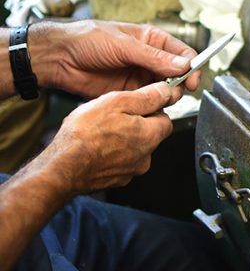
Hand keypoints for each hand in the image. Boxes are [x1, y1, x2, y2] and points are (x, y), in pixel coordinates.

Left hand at [29, 20, 200, 97]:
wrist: (60, 58)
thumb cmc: (86, 39)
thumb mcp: (123, 45)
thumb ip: (153, 57)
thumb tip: (181, 65)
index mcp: (151, 40)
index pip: (181, 53)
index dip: (191, 66)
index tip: (193, 79)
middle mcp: (148, 59)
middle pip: (177, 74)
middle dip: (181, 84)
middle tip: (177, 91)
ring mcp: (139, 77)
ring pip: (165, 89)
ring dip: (167, 96)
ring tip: (162, 98)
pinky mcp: (128, 93)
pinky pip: (148, 101)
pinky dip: (153, 105)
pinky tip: (149, 106)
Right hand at [45, 81, 177, 193]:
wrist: (63, 167)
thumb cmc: (86, 134)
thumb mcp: (117, 102)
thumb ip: (146, 97)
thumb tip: (165, 91)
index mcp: (149, 136)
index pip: (165, 119)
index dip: (152, 108)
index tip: (138, 103)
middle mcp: (145, 157)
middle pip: (150, 134)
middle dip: (136, 123)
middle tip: (114, 115)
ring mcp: (130, 171)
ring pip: (134, 148)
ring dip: (123, 138)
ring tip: (102, 131)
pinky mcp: (115, 179)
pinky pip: (120, 161)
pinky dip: (112, 153)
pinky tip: (96, 146)